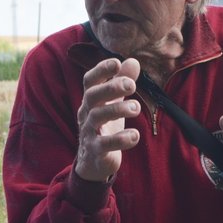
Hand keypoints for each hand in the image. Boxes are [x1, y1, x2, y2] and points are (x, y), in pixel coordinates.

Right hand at [75, 57, 141, 181]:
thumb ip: (121, 82)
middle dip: (111, 87)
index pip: (90, 80)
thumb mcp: (113, 103)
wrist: (93, 161)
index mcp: (91, 100)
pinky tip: (135, 135)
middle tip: (132, 85)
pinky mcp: (96, 151)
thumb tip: (133, 61)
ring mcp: (89, 132)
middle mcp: (86, 113)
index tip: (116, 63)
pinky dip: (120, 139)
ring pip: (97, 117)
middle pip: (92, 95)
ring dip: (118, 110)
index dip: (101, 70)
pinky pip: (104, 144)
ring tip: (136, 107)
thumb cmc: (104, 126)